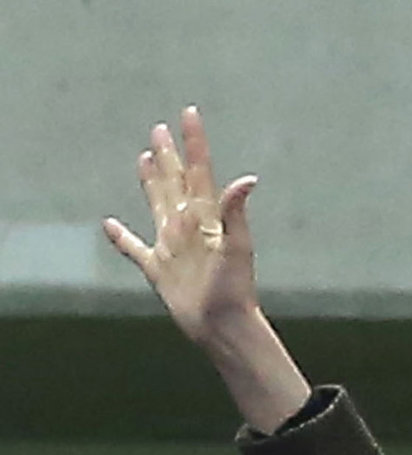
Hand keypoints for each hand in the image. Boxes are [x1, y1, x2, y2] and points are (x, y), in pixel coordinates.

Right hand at [102, 106, 308, 432]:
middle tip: (160, 129)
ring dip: (151, 182)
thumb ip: (236, 212)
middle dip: (169, 156)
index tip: (189, 113)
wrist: (224, 328)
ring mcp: (172, 247)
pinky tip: (109, 225)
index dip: (194, 143)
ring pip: (157, 205)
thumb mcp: (238, 248)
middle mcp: (188, 227)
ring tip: (145, 158)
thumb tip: (247, 179)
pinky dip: (121, 238)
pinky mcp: (159, 270)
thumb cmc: (235, 290)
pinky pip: (135, 249)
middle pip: (175, 182)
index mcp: (207, 218)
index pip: (199, 172)